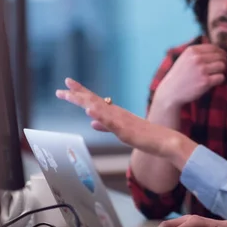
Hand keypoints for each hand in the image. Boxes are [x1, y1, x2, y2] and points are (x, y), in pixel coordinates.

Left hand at [56, 78, 197, 168]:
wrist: (165, 141)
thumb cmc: (146, 137)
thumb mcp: (121, 131)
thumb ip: (106, 126)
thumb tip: (91, 122)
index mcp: (115, 113)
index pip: (94, 100)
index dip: (80, 92)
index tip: (68, 84)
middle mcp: (116, 113)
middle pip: (93, 100)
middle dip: (76, 94)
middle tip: (61, 87)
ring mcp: (120, 120)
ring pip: (98, 108)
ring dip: (83, 100)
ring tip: (69, 94)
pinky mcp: (125, 129)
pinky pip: (110, 121)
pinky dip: (99, 114)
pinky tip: (89, 109)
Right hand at [154, 44, 226, 107]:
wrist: (170, 92)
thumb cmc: (180, 75)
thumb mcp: (185, 58)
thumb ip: (198, 52)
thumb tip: (218, 49)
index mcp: (192, 50)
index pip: (214, 47)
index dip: (220, 53)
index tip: (221, 58)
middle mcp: (197, 58)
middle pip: (220, 56)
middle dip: (223, 62)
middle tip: (220, 68)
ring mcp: (201, 70)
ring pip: (222, 66)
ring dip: (221, 71)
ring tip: (214, 75)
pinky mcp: (205, 81)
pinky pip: (221, 77)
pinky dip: (219, 80)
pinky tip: (213, 82)